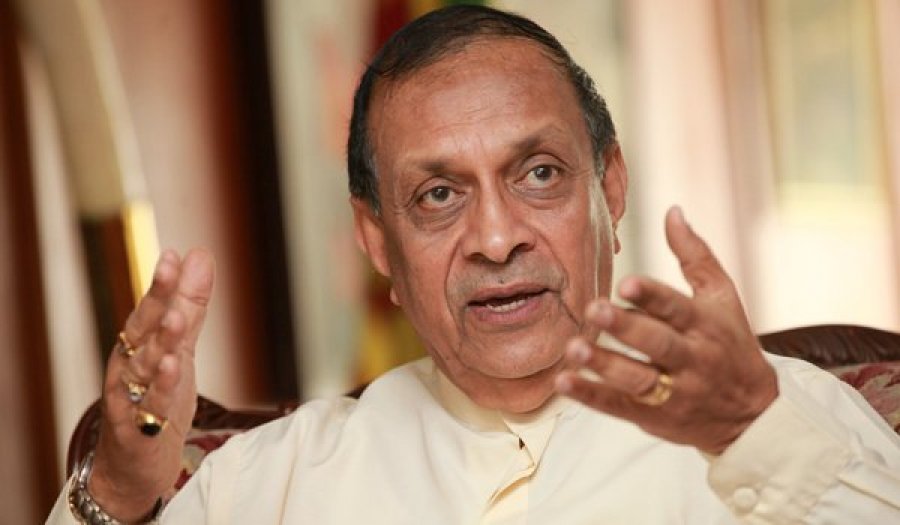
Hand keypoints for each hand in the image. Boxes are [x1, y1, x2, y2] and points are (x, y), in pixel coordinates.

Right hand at [88, 248, 214, 520]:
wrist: (133, 465)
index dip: (161, 283)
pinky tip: (171, 366)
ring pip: (143, 365)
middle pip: (141, 329)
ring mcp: (130, 397)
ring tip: (175, 318)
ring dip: (159, 340)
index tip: (173, 254)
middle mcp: (128, 366)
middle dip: (155, 299)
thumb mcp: (178, 348)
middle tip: (169, 270)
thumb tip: (199, 255)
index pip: (149, 309)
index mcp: (137, 345)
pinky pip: (150, 404)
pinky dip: (160, 386)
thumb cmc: (155, 398)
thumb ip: (189, 306)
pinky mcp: (138, 428)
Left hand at [555, 207, 777, 453]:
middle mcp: (692, 358)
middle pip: (657, 343)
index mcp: (705, 324)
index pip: (677, 307)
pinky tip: (564, 382)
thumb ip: (695, 255)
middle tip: (594, 309)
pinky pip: (620, 407)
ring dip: (603, 365)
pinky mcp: (656, 416)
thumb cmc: (731, 342)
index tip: (626, 282)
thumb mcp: (722, 296)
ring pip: (637, 379)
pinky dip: (591, 396)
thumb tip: (672, 210)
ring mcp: (674, 391)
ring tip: (573, 349)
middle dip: (626, 328)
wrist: (752, 414)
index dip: (652, 295)